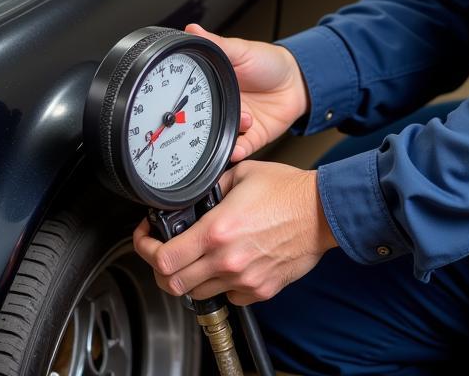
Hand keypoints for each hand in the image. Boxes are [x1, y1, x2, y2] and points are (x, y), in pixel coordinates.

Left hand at [133, 161, 337, 304]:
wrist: (322, 212)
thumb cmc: (288, 191)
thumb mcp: (242, 173)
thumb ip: (213, 186)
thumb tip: (196, 195)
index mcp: (217, 230)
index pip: (164, 258)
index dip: (146, 249)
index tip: (146, 238)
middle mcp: (226, 259)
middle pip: (173, 284)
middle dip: (162, 268)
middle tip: (165, 252)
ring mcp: (243, 279)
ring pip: (198, 292)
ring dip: (191, 276)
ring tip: (199, 256)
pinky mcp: (259, 290)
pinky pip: (228, 295)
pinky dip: (221, 283)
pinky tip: (228, 263)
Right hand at [184, 23, 308, 161]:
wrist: (298, 80)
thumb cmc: (269, 63)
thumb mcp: (240, 50)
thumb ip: (216, 44)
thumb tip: (191, 30)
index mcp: (215, 86)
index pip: (192, 98)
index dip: (184, 104)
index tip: (176, 107)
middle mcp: (223, 106)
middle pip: (203, 122)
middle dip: (199, 127)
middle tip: (198, 125)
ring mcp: (237, 122)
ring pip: (220, 137)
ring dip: (222, 137)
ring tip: (228, 130)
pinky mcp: (252, 136)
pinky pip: (241, 148)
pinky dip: (237, 152)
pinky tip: (235, 149)